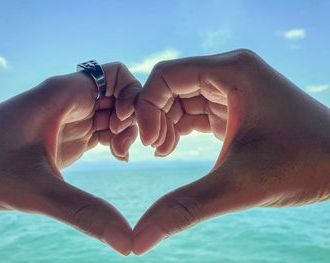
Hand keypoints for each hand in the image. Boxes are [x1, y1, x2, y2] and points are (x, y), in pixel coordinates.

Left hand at [0, 62, 139, 254]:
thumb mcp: (38, 191)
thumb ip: (85, 212)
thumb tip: (127, 242)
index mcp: (62, 95)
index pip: (115, 74)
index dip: (131, 95)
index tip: (124, 125)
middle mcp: (70, 102)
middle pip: (119, 94)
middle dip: (133, 117)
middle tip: (123, 146)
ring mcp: (70, 119)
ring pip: (114, 112)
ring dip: (126, 131)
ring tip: (120, 154)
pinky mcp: (70, 136)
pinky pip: (104, 129)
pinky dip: (117, 140)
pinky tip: (118, 157)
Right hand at [133, 49, 329, 253]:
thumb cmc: (305, 165)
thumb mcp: (239, 186)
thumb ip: (184, 209)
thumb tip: (138, 242)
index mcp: (232, 72)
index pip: (165, 75)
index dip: (147, 106)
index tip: (150, 144)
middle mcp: (230, 73)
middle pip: (170, 86)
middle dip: (155, 117)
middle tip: (158, 151)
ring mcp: (233, 89)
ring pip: (180, 99)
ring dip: (165, 124)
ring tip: (164, 152)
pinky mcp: (235, 106)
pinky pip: (194, 110)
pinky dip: (179, 128)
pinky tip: (173, 148)